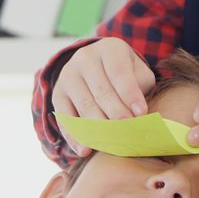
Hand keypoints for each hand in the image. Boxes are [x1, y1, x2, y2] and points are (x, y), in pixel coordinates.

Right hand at [52, 37, 156, 156]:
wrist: (97, 68)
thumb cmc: (125, 75)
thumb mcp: (138, 72)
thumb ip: (140, 88)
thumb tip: (140, 115)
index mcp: (109, 48)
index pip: (119, 71)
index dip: (130, 93)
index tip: (141, 114)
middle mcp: (85, 57)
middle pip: (101, 90)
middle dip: (116, 113)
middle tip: (128, 132)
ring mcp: (68, 75)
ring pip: (84, 104)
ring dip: (98, 127)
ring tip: (112, 144)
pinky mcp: (57, 93)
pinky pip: (65, 117)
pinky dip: (74, 136)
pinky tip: (85, 150)